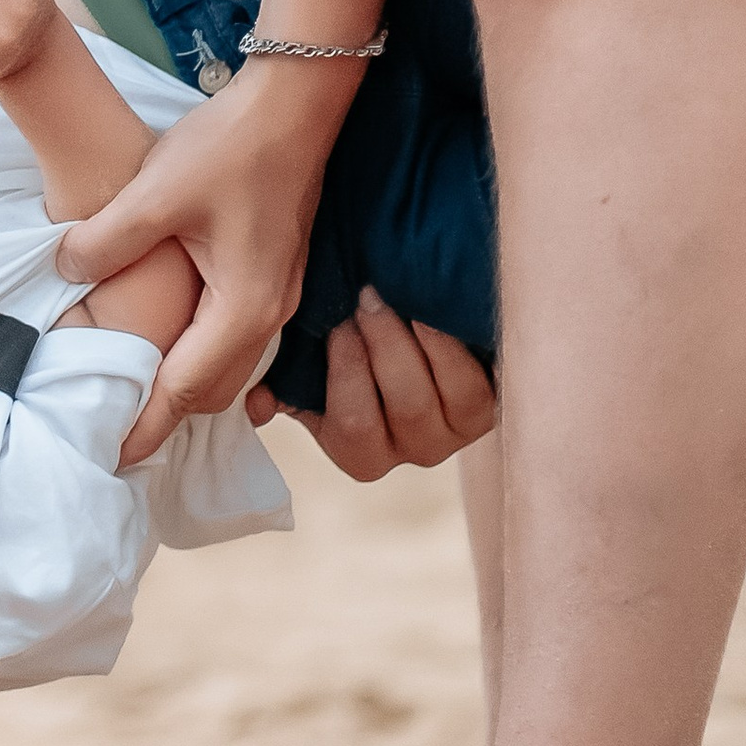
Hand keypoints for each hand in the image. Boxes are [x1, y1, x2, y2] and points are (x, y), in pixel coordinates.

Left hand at [59, 56, 343, 460]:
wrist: (294, 102)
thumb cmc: (230, 146)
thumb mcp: (154, 192)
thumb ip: (104, 241)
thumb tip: (65, 271)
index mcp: (244, 308)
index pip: (184, 392)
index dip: (143, 428)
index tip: (106, 458)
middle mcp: (269, 314)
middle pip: (210, 391)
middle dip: (162, 418)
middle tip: (108, 429)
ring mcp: (279, 294)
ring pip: (226, 366)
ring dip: (182, 386)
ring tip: (131, 394)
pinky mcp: (274, 273)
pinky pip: (234, 337)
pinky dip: (199, 355)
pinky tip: (167, 341)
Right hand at [247, 290, 494, 482]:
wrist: (410, 322)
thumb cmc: (352, 341)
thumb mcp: (308, 364)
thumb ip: (280, 380)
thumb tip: (257, 404)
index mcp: (359, 451)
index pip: (353, 424)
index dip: (347, 369)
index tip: (338, 321)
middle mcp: (411, 451)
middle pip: (404, 405)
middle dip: (384, 343)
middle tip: (368, 295)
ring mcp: (455, 434)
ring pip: (445, 396)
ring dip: (420, 339)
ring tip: (400, 294)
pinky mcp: (487, 410)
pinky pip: (476, 385)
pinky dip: (455, 346)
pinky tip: (436, 308)